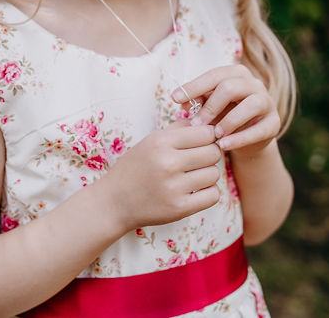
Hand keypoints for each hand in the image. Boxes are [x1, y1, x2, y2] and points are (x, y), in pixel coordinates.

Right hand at [102, 120, 221, 231]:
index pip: (206, 133)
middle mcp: (167, 163)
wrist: (114, 202)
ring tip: (192, 177)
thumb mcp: (149, 142)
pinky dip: (208, 193)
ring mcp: (173, 187)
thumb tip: (204, 121)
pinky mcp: (179, 208)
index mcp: (160, 142)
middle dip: (209, 156)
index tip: (200, 144)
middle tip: (197, 162)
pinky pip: (213, 196)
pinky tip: (194, 191)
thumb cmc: (134, 168)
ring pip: (214, 174)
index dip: (207, 137)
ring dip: (207, 176)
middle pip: (213, 152)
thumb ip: (177, 129)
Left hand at [172, 65, 280, 158]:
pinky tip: (224, 145)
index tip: (174, 98)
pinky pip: (259, 129)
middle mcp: (253, 84)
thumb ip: (196, 102)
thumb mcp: (208, 108)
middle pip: (231, 87)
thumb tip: (181, 100)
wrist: (246, 139)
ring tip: (214, 135)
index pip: (214, 75)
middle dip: (210, 106)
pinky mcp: (274, 123)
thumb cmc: (222, 116)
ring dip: (229, 120)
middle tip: (195, 124)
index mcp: (236, 74)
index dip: (194, 86)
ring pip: (250, 104)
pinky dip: (241, 138)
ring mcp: (267, 102)